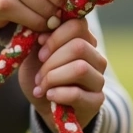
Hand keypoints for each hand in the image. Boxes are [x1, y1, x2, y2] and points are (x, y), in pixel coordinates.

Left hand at [18, 17, 107, 132]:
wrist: (45, 107)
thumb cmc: (41, 77)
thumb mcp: (34, 56)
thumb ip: (40, 41)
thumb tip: (44, 32)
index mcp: (83, 41)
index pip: (78, 25)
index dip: (55, 36)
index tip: (40, 50)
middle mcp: (96, 57)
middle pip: (79, 47)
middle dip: (52, 61)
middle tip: (39, 75)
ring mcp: (99, 79)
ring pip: (80, 68)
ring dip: (53, 78)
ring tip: (42, 87)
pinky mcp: (96, 100)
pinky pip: (77, 93)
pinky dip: (57, 94)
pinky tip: (49, 96)